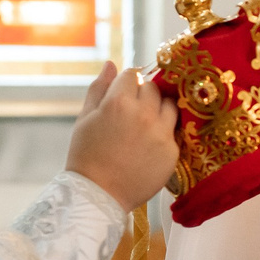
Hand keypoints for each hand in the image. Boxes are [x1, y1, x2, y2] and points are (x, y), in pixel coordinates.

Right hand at [65, 64, 177, 210]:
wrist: (98, 195)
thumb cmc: (86, 156)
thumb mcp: (85, 118)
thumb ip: (99, 88)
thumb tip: (111, 64)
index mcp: (118, 102)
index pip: (133, 75)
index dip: (128, 83)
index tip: (124, 94)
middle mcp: (144, 114)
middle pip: (153, 88)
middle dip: (144, 95)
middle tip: (133, 112)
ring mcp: (161, 133)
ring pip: (170, 105)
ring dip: (160, 109)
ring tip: (146, 124)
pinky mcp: (172, 151)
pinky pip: (174, 131)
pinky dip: (164, 133)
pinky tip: (150, 143)